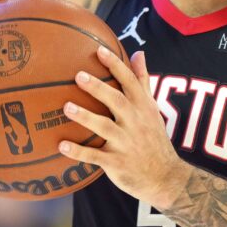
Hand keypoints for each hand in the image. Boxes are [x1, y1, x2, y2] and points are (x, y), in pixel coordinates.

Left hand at [59, 47, 190, 207]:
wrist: (165, 176)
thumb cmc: (153, 138)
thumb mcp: (152, 108)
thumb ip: (142, 81)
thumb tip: (139, 53)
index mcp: (142, 107)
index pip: (130, 82)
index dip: (115, 65)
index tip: (99, 50)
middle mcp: (135, 122)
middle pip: (116, 101)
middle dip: (98, 88)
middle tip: (78, 75)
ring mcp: (126, 143)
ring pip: (104, 127)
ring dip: (85, 117)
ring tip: (66, 107)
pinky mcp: (117, 163)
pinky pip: (95, 156)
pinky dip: (78, 152)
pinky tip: (61, 146)